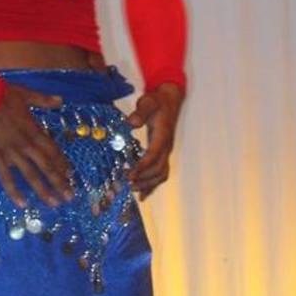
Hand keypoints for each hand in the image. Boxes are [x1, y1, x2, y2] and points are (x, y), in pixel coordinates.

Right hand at [0, 85, 74, 208]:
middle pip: (46, 165)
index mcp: (34, 129)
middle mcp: (25, 143)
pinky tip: (22, 203)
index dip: (62, 163)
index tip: (70, 175)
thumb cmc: (1, 93)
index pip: (52, 150)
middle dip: (59, 181)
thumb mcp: (26, 94)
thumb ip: (44, 100)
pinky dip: (14, 191)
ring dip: (43, 189)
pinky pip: (6, 177)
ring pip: (30, 174)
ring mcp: (10, 151)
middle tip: (69, 196)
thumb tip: (60, 100)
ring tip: (53, 203)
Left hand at [126, 82, 183, 200]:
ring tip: (132, 189)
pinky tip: (142, 195)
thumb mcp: (148, 102)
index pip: (153, 155)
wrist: (170, 100)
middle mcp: (166, 147)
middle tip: (125, 182)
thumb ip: (140, 112)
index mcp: (162, 136)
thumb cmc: (157, 101)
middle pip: (158, 169)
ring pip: (161, 174)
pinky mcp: (163, 154)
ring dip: (147, 184)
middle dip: (142, 179)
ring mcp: (166, 152)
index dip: (141, 167)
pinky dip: (152, 185)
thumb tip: (131, 123)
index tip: (128, 174)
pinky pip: (161, 173)